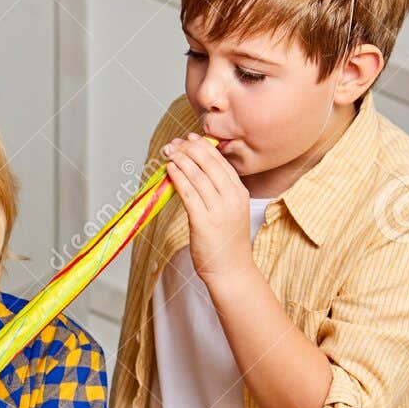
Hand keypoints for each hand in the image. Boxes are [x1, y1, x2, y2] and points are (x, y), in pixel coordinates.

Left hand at [162, 134, 252, 281]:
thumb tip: (196, 172)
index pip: (221, 162)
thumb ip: (218, 192)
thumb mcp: (229, 210)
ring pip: (197, 175)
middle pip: (208, 164)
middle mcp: (231, 198)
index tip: (189, 138)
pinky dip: (178, 178)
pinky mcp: (203, 221)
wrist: (230, 269)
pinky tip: (169, 170)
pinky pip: (188, 193)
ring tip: (168, 152)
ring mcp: (219, 209)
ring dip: (180, 160)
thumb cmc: (226, 241)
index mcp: (240, 192)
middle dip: (189, 149)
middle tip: (174, 143)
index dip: (203, 147)